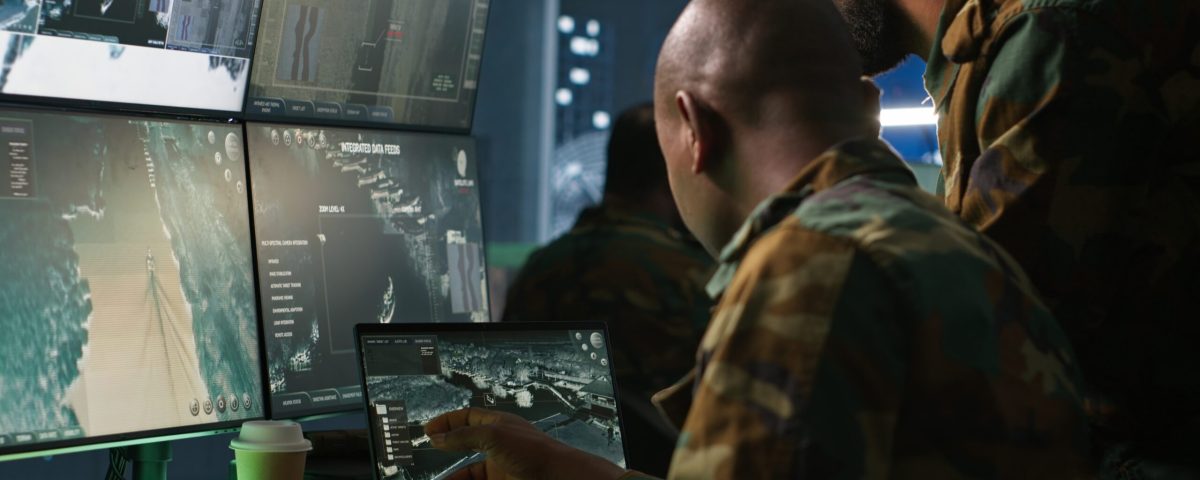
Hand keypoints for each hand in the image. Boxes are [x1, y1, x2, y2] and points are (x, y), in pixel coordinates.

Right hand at [425, 408, 628, 479]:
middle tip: (427, 458)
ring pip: (468, 472)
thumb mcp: (492, 435)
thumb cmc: (532, 450)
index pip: (467, 418)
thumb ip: (463, 435)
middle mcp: (497, 444)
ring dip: (452, 476)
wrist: (557, 477)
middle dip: (446, 452)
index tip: (428, 431)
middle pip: (464, 446)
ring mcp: (500, 466)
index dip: (447, 422)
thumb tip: (438, 436)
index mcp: (497, 424)